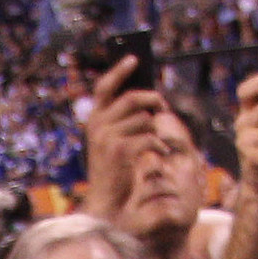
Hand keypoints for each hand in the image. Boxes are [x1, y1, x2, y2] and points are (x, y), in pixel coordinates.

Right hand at [81, 54, 167, 221]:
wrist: (105, 199)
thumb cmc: (113, 169)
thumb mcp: (111, 141)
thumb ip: (122, 120)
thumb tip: (149, 100)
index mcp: (94, 119)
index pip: (104, 87)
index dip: (119, 70)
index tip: (134, 59)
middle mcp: (98, 124)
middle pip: (132, 98)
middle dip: (153, 100)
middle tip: (163, 106)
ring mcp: (108, 136)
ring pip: (145, 119)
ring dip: (157, 128)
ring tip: (159, 141)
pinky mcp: (121, 150)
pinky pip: (149, 136)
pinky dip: (159, 144)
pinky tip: (161, 151)